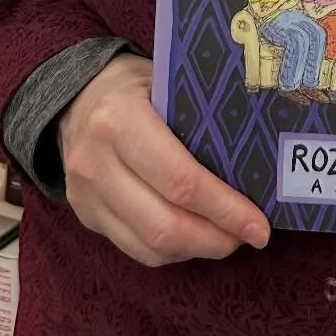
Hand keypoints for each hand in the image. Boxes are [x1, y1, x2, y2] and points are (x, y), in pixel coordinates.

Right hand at [58, 53, 270, 266]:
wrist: (75, 97)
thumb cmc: (136, 87)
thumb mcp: (167, 83)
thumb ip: (202, 119)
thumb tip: (260, 162)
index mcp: (120, 120)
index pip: (181, 180)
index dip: (225, 209)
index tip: (259, 224)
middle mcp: (96, 162)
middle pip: (165, 225)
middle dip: (216, 239)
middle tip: (251, 235)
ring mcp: (86, 195)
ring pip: (150, 247)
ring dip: (197, 249)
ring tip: (229, 238)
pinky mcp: (86, 216)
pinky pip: (135, 250)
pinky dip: (173, 252)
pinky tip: (197, 238)